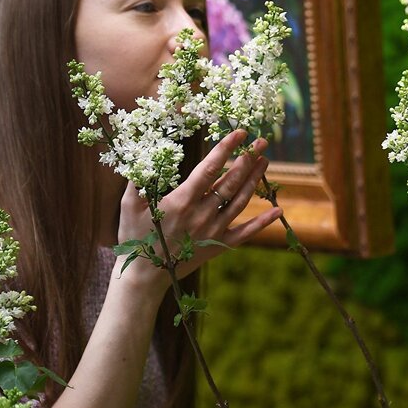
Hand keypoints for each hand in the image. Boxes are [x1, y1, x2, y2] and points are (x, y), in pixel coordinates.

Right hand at [115, 130, 281, 292]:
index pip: (209, 169)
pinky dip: (263, 222)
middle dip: (247, 159)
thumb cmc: (135, 236)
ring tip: (265, 161)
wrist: (145, 274)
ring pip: (240, 201)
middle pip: (230, 182)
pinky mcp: (219, 246)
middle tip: (261, 141)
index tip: (238, 132)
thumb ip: (137, 179)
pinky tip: (278, 210)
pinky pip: (245, 233)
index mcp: (182, 201)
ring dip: (254, 180)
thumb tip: (142, 153)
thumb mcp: (129, 205)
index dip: (226, 149)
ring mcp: (213, 231)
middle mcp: (202, 214)